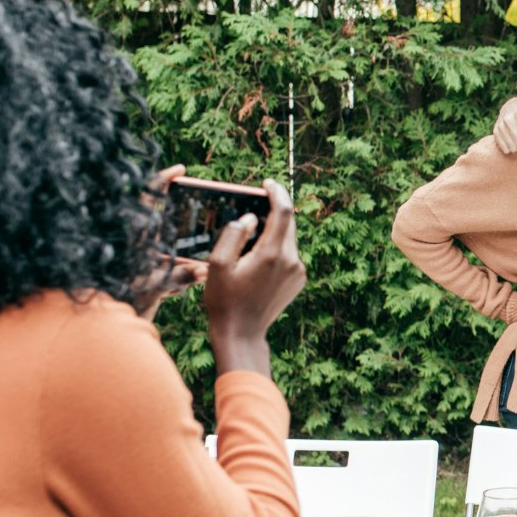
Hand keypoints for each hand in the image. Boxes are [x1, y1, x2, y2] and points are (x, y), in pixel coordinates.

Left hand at [131, 166, 205, 319]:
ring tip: (189, 272)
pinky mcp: (144, 276)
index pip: (147, 198)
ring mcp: (141, 260)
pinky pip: (169, 269)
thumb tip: (204, 269)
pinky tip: (176, 292)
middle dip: (185, 222)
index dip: (163, 180)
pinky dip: (178, 276)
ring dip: (184, 256)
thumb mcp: (152, 288)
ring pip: (170, 246)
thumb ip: (178, 277)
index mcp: (136, 238)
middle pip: (164, 220)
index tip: (181, 170)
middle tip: (204, 221)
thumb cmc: (121, 303)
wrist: (101, 328)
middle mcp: (139, 245)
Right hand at [204, 179, 305, 374]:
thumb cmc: (224, 300)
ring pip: (289, 239)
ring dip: (274, 231)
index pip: (283, 211)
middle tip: (254, 204)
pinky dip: (277, 248)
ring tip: (251, 236)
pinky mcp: (299, 280)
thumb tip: (251, 218)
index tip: (267, 183)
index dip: (277, 192)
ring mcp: (298, 271)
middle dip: (274, 210)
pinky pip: (289, 255)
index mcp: (272, 253)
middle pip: (288, 223)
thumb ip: (233, 234)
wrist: (242, 333)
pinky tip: (257, 257)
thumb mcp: (217, 264)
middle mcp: (292, 260)